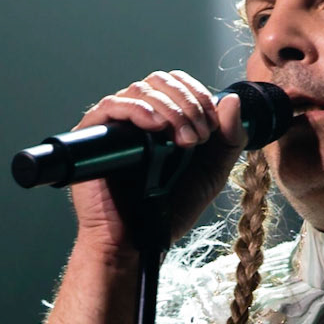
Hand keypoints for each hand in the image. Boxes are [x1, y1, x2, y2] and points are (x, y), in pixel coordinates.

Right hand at [69, 70, 244, 262]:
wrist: (139, 241)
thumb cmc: (169, 210)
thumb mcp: (212, 173)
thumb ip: (228, 140)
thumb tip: (231, 99)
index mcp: (163, 119)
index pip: (178, 84)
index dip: (198, 95)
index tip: (212, 126)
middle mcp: (138, 116)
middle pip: (160, 81)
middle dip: (187, 102)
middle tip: (198, 136)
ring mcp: (115, 125)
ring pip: (140, 90)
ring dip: (170, 108)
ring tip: (184, 141)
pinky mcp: (92, 135)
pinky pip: (111, 105)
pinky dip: (138, 109)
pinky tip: (156, 126)